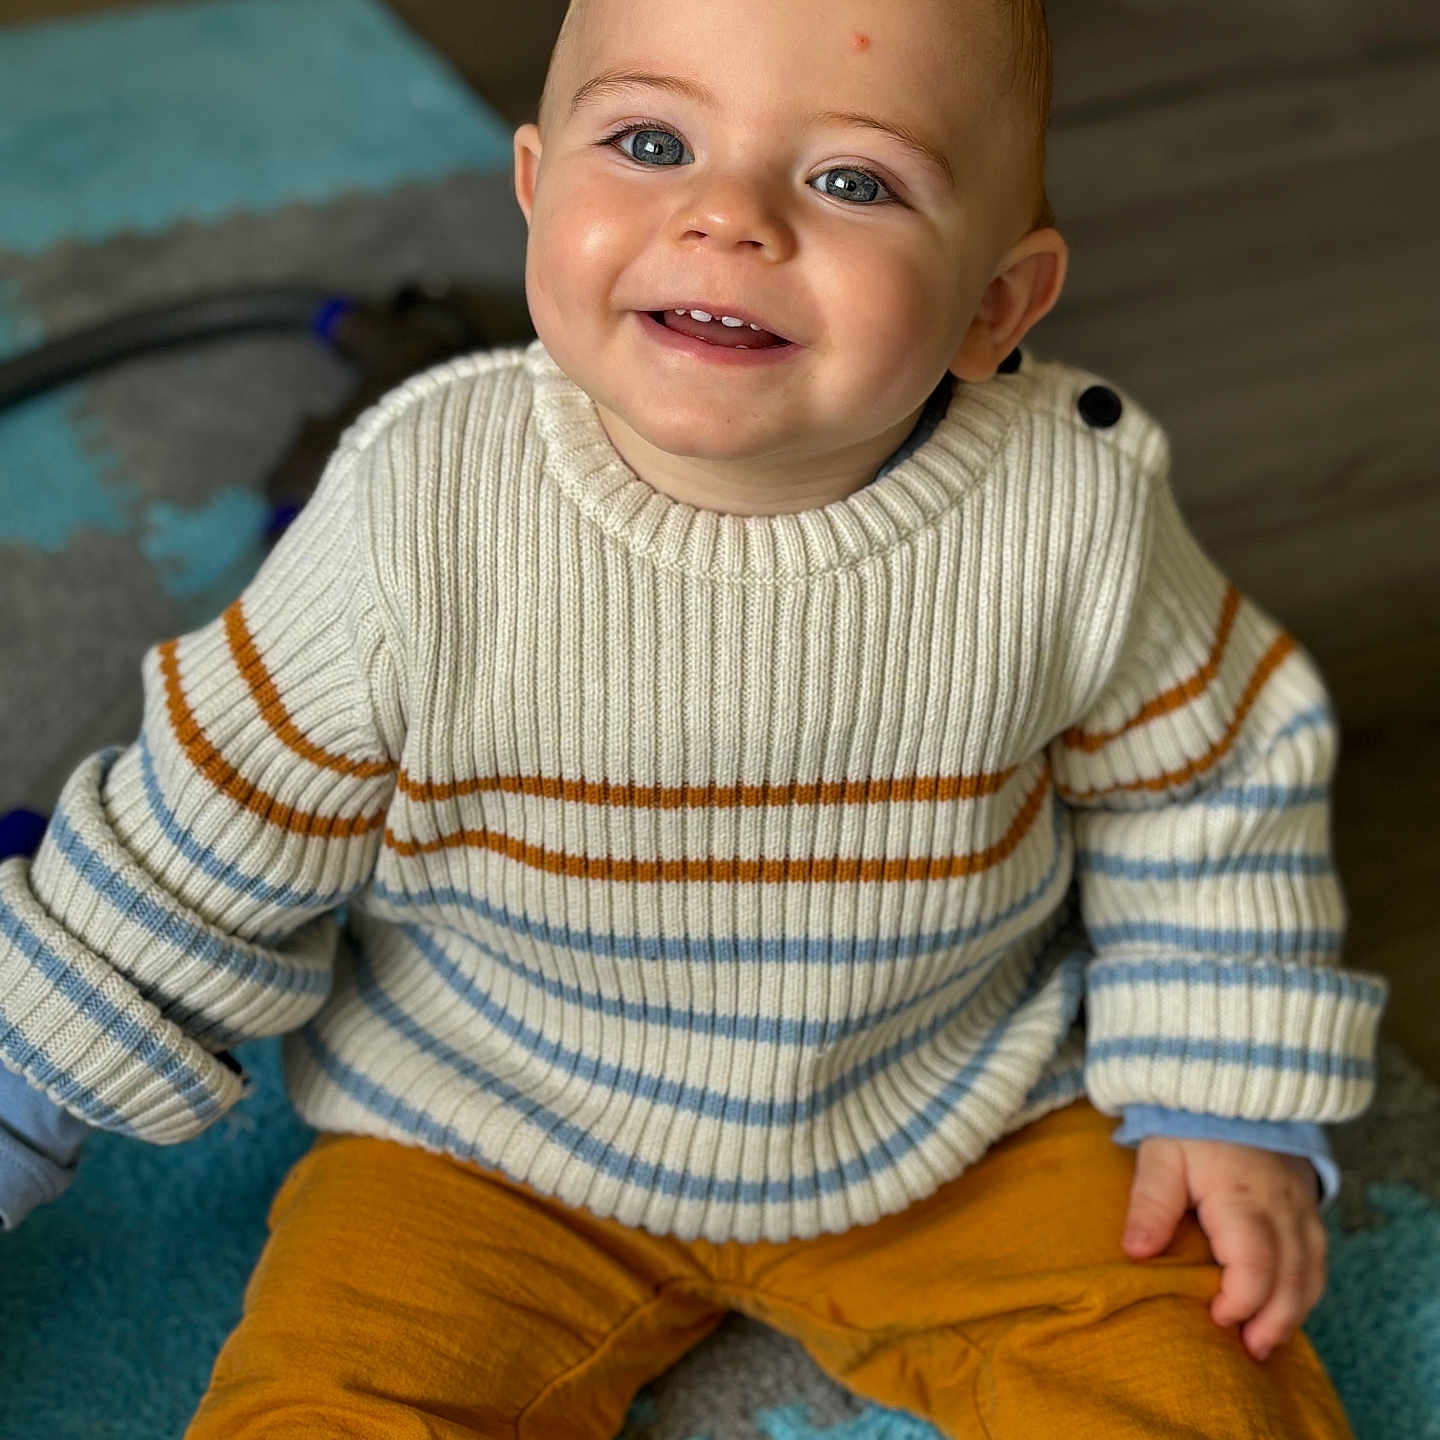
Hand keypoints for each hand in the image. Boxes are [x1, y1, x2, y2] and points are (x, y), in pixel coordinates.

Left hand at [1121, 1136, 1326, 1361]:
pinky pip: (1319, 1254)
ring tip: (1268, 1339)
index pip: (1254, 1265)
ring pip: (1312, 1271)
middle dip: (1273, 1321)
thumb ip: (1151, 1202)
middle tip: (1249, 1349)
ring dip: (1295, 1309)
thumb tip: (1135, 1253)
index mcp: (1241, 1198)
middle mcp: (1281, 1207)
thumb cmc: (1189, 1120)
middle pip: (1291, 1279)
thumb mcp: (1161, 1153)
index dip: (1240, 1300)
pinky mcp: (1309, 1201)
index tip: (1215, 1317)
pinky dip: (1307, 1285)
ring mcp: (1301, 1205)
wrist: (1232, 1078)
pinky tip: (1287, 1303)